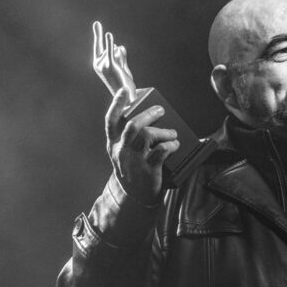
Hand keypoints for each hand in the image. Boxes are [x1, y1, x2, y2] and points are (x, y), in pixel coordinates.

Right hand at [92, 21, 136, 98]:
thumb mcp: (122, 67)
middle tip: (106, 42)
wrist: (126, 96)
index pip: (100, 46)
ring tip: (122, 70)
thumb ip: (121, 56)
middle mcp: (98, 64)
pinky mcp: (110, 66)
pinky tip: (109, 35)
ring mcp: (103, 65)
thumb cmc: (124, 83)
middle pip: (110, 47)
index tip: (97, 23)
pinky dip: (109, 43)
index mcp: (98, 64)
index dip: (99, 34)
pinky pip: (111, 52)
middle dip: (112, 48)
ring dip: (123, 58)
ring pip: (116, 50)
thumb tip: (119, 46)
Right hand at [105, 89, 179, 203]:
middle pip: (133, 125)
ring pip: (148, 135)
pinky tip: (175, 145)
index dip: (117, 104)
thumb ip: (127, 134)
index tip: (125, 91)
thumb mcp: (123, 151)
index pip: (111, 121)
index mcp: (114, 143)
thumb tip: (142, 111)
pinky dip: (171, 145)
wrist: (136, 196)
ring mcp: (135, 160)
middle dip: (148, 114)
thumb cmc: (132, 168)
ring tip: (172, 133)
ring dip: (164, 131)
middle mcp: (122, 150)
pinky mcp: (149, 169)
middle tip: (160, 110)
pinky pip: (162, 151)